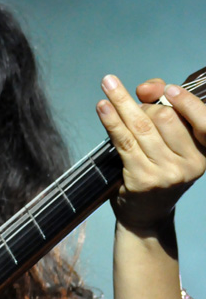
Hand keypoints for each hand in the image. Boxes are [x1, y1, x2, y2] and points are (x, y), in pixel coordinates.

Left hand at [96, 75, 205, 230]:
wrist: (145, 214)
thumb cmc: (157, 171)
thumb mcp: (170, 144)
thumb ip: (165, 111)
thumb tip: (146, 89)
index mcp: (205, 152)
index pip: (203, 120)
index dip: (186, 101)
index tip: (167, 89)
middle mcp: (192, 164)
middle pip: (166, 118)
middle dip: (145, 105)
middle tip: (129, 106)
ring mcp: (167, 173)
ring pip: (142, 127)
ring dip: (122, 102)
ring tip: (107, 83)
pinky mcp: (142, 179)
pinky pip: (124, 141)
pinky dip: (111, 121)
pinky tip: (102, 106)